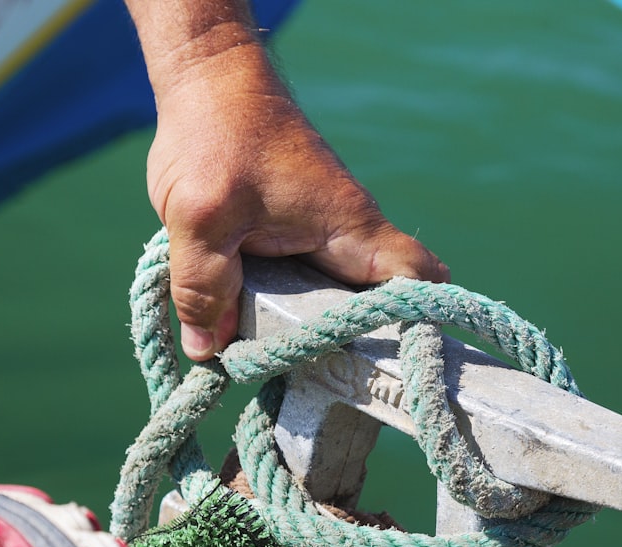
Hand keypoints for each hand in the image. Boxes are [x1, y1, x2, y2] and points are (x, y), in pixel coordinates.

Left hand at [144, 39, 448, 360]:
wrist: (208, 80)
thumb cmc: (218, 133)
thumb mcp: (202, 216)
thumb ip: (204, 286)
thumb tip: (208, 352)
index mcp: (349, 227)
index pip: (414, 281)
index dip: (419, 327)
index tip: (403, 369)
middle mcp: (346, 236)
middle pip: (376, 305)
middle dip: (360, 348)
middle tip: (329, 391)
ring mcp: (321, 238)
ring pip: (334, 298)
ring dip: (315, 332)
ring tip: (290, 377)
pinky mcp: (293, 237)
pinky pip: (301, 285)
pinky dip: (284, 310)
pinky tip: (253, 336)